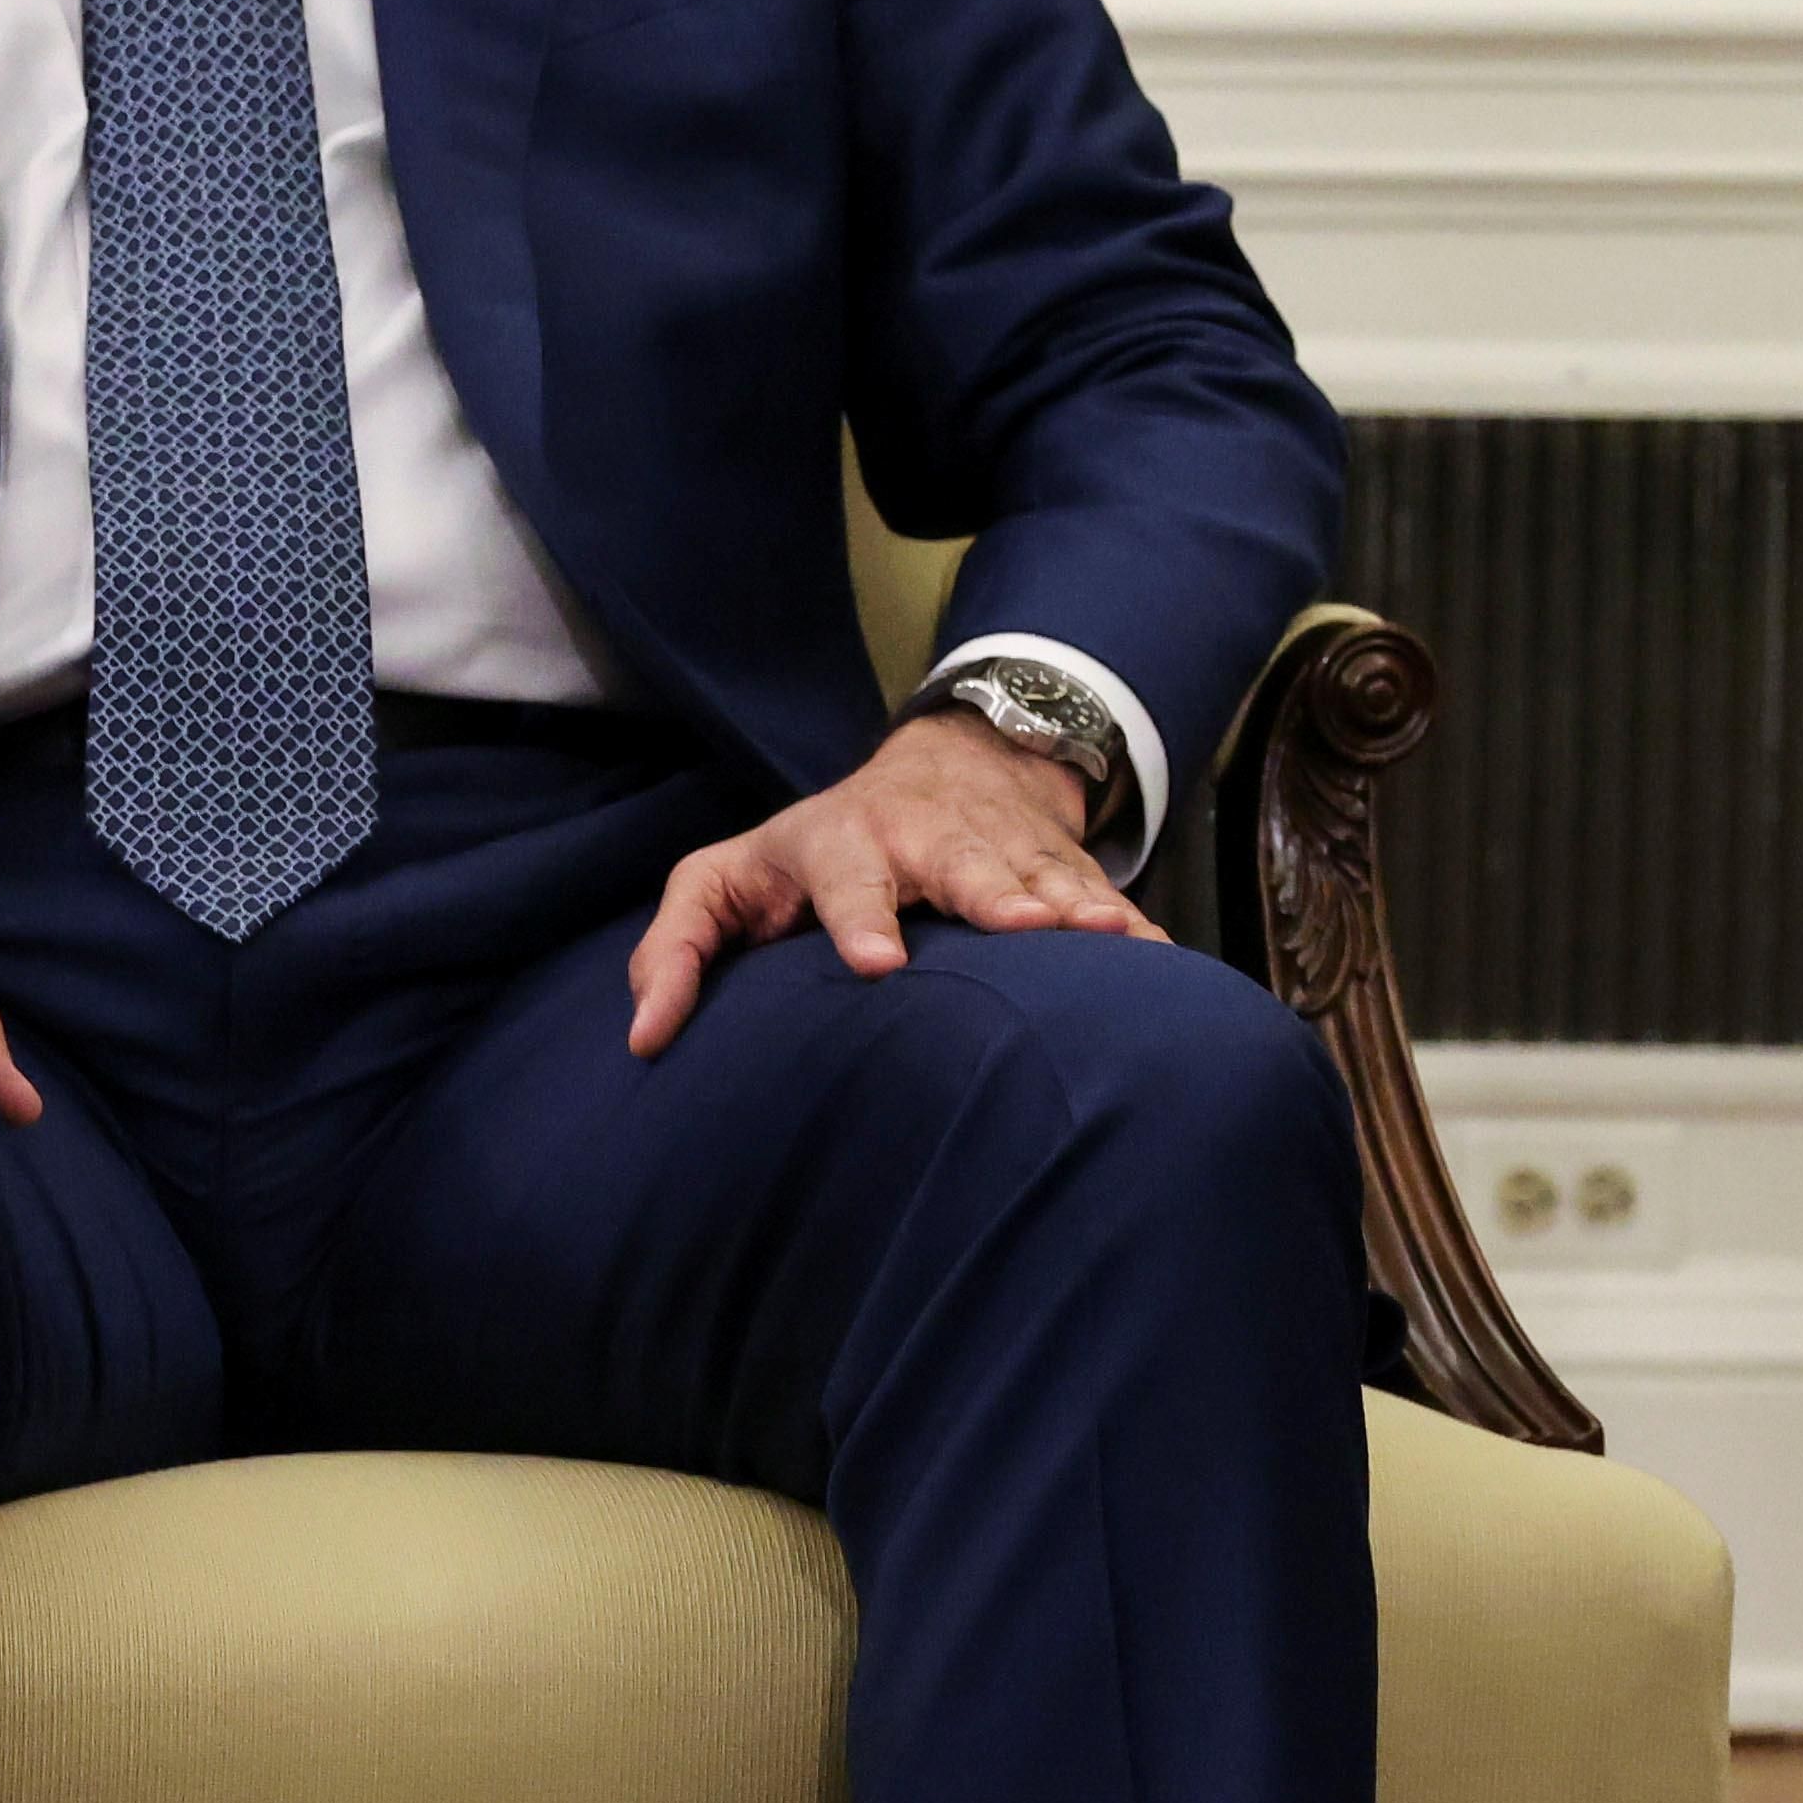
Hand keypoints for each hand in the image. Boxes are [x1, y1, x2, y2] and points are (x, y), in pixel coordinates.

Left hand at [625, 704, 1156, 1057]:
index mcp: (844, 844)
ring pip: (1041, 877)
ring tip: (1109, 944)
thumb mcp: (727, 878)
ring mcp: (1002, 847)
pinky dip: (1130, 924)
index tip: (879, 966)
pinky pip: (1096, 895)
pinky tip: (1158, 958)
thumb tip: (643, 1037)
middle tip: (1024, 933)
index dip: (862, 917)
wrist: (945, 766)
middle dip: (996, 896)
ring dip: (1076, 907)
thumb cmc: (812, 852)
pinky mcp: (1055, 864)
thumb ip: (677, 947)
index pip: (849, 879)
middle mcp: (929, 838)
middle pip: (965, 866)